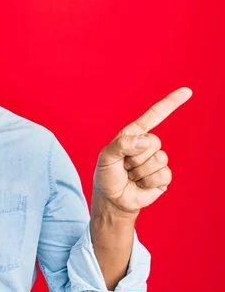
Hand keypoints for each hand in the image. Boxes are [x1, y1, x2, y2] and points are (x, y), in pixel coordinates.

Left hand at [93, 87, 191, 214]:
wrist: (112, 199)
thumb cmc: (107, 175)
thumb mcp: (106, 157)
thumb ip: (121, 144)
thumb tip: (145, 141)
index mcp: (133, 135)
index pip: (154, 116)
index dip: (170, 103)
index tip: (186, 91)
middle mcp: (147, 145)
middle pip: (154, 141)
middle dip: (135, 157)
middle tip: (125, 166)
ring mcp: (157, 160)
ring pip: (159, 158)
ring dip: (140, 171)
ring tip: (131, 176)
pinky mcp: (163, 177)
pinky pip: (163, 174)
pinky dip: (147, 181)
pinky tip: (139, 184)